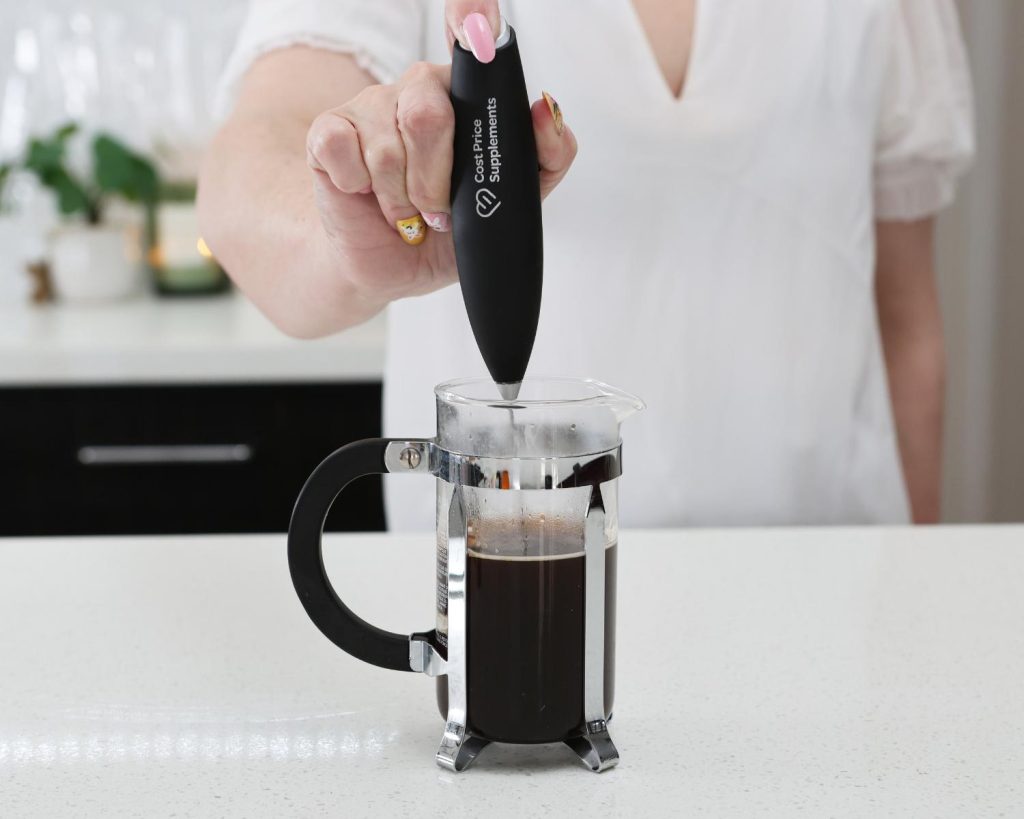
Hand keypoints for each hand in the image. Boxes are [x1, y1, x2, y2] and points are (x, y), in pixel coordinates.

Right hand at [304, 0, 576, 310]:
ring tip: (407, 212)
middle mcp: (420, 89)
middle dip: (435, 181)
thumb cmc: (451, 228)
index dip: (472, 15)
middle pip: (428, 113)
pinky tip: (365, 194)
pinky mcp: (329, 130)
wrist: (393, 264)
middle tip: (438, 212)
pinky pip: (343, 150)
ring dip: (401, 199)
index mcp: (468, 95)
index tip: (477, 22)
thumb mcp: (513, 202)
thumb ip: (547, 157)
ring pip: (388, 146)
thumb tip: (545, 107)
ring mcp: (371, 105)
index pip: (470, 35)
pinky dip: (360, 188)